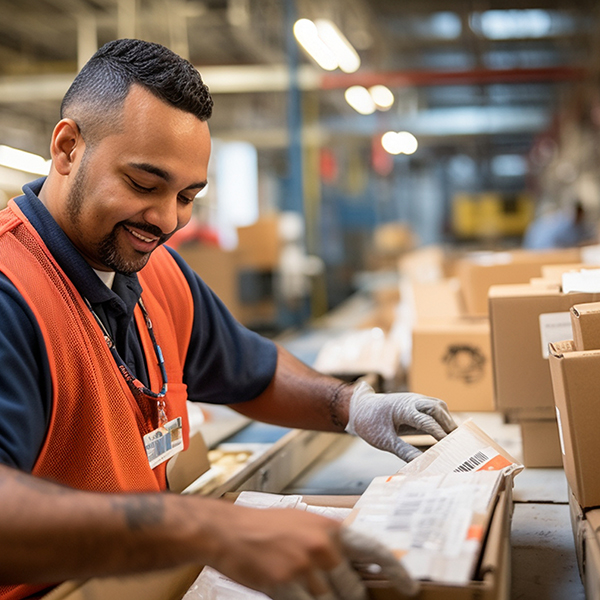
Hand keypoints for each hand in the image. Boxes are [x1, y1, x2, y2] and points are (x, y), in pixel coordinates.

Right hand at [209, 505, 417, 599]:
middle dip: (348, 598)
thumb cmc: (266, 527)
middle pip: (353, 589)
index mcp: (330, 528)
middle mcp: (323, 546)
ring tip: (307, 589)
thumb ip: (331, 543)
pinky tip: (296, 597)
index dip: (396, 571)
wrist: (229, 530)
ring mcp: (305, 567)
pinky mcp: (285, 585)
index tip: (410, 586)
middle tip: (334, 593)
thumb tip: (353, 567)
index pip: (374, 549)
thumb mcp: (305, 524)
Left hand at [345, 381, 456, 461]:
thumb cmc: (370, 423)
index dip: (440, 433)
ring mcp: (414, 399)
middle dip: (449, 424)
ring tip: (455, 439)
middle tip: (459, 443)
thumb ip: (405, 451)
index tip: (450, 447)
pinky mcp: (415, 402)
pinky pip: (434, 407)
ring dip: (447, 420)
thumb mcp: (385, 441)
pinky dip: (442, 418)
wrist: (359, 408)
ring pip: (438, 405)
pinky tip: (446, 432)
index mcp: (403, 409)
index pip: (427, 420)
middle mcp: (411, 401)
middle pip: (437, 408)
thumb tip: (422, 464)